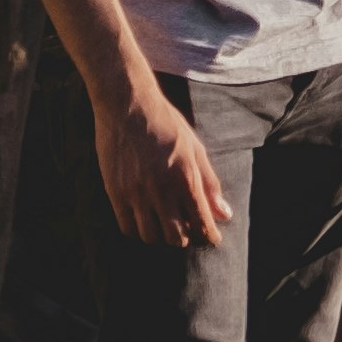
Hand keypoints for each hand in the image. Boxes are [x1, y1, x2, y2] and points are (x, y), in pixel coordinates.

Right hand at [96, 74, 228, 249]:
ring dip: (161, 237)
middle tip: (188, 230)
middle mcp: (161, 189)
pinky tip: (144, 220)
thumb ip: (210, 184)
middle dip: (187, 238)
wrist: (127, 103)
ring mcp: (136, 192)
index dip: (210, 236)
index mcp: (185, 177)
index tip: (212, 238)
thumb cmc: (165, 123)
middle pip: (177, 237)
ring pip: (151, 236)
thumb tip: (225, 214)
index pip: (202, 223)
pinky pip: (127, 227)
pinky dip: (138, 230)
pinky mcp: (115, 192)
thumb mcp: (195, 148)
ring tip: (165, 225)